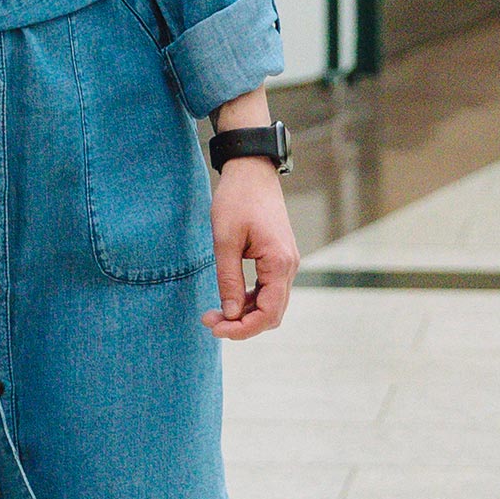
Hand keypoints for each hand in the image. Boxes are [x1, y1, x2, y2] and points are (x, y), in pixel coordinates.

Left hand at [201, 159, 296, 339]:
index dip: (243, 328)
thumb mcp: (225, 240)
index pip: (269, 312)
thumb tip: (230, 313)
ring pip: (271, 303)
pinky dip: (251, 300)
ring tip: (214, 313)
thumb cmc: (237, 199)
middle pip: (272, 313)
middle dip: (242, 324)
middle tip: (209, 320)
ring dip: (245, 313)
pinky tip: (229, 300)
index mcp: (280, 262)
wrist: (252, 170)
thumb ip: (229, 279)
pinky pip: (269, 289)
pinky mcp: (279, 258)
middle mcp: (289, 266)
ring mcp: (286, 262)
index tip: (216, 328)